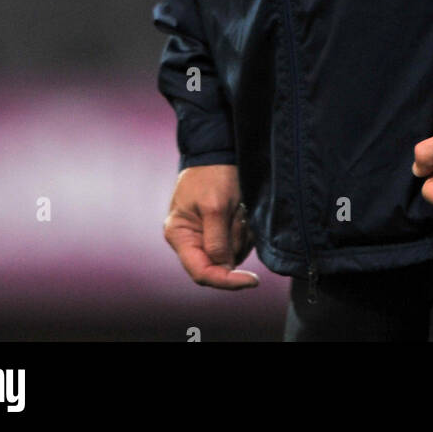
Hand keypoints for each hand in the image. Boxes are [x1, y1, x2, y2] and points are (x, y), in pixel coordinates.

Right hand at [163, 163, 258, 288]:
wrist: (218, 152)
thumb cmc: (211, 174)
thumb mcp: (215, 206)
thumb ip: (217, 240)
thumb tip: (223, 268)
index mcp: (180, 235)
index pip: (201, 273)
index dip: (226, 281)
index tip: (252, 280)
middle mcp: (189, 241)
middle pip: (219, 265)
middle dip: (235, 245)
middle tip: (240, 217)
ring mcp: (204, 237)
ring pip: (231, 256)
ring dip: (241, 236)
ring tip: (239, 210)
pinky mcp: (219, 232)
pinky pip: (237, 245)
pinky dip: (244, 232)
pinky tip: (241, 212)